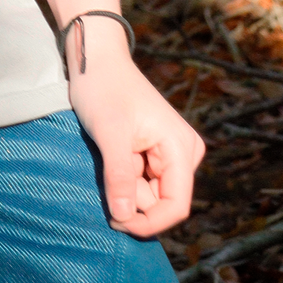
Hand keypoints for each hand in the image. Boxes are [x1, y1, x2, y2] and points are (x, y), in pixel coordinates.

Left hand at [66, 36, 204, 238]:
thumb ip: (119, 177)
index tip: (115, 222)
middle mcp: (184, 152)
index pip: (176, 206)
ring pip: (149, 193)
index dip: (148, 223)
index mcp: (181, 147)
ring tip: (111, 151)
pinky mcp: (157, 152)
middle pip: (161, 201)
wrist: (97, 59)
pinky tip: (114, 151)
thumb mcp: (108, 133)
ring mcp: (171, 153)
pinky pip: (143, 180)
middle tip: (107, 166)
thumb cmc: (103, 88)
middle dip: (131, 196)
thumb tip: (124, 218)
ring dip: (125, 185)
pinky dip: (124, 176)